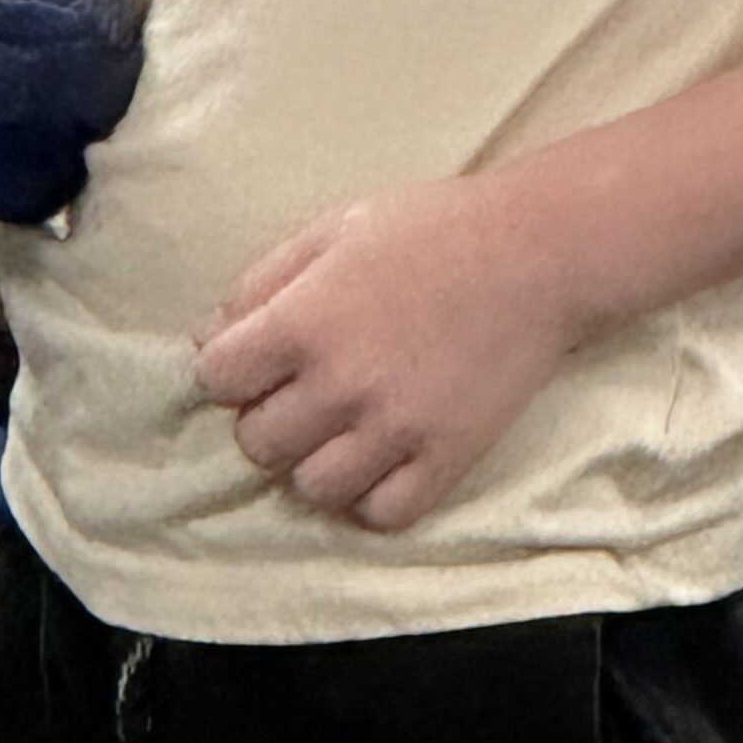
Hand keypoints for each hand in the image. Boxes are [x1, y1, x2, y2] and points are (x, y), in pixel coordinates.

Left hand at [191, 171, 584, 533]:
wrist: (533, 255)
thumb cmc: (427, 229)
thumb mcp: (330, 229)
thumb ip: (261, 282)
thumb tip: (210, 336)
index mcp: (304, 320)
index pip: (216, 378)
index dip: (226, 368)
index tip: (250, 359)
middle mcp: (342, 384)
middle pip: (257, 441)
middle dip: (265, 416)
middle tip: (297, 391)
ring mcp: (396, 429)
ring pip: (313, 487)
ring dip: (313, 460)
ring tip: (337, 427)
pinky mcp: (447, 459)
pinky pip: (382, 514)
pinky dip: (371, 495)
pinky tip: (378, 458)